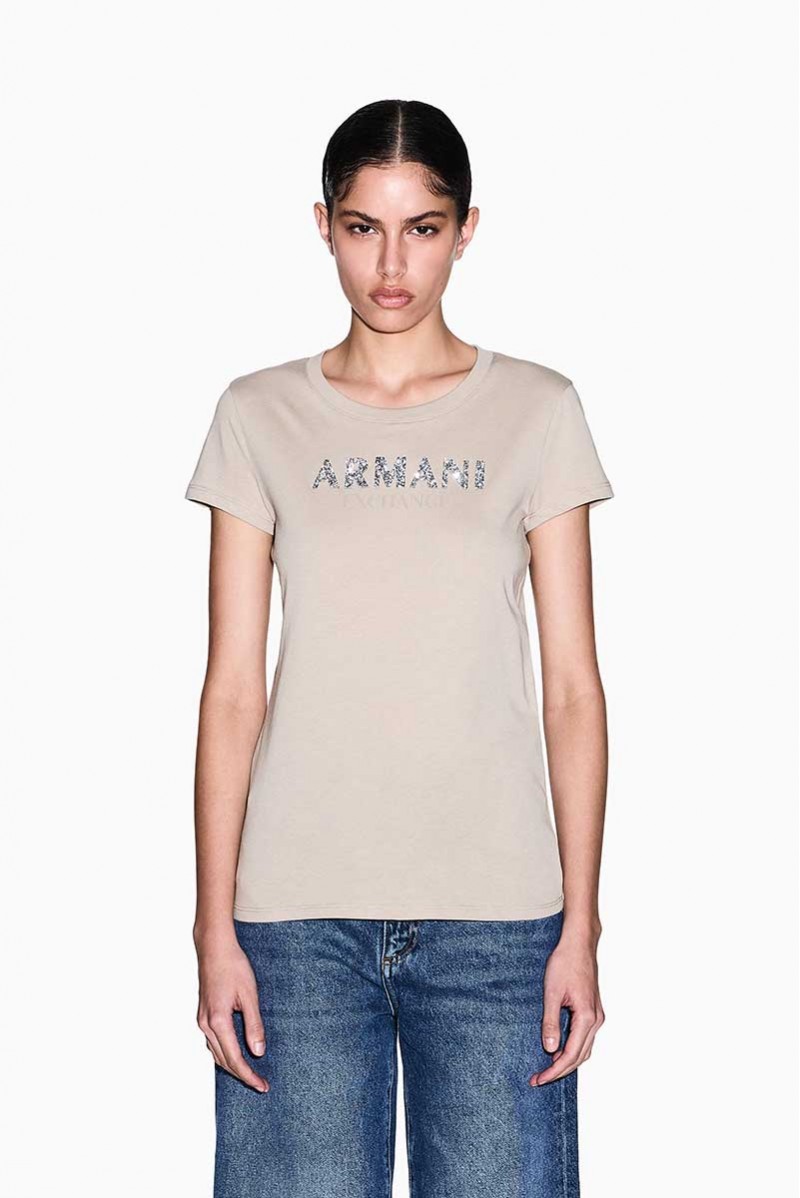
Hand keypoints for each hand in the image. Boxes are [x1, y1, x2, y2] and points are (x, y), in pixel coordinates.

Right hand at [196, 933, 269, 1091]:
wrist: (214, 948)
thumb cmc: (233, 966)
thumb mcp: (250, 994)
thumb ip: (254, 1025)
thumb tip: (258, 1052)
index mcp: (218, 1021)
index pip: (234, 1059)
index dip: (249, 1075)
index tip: (262, 1085)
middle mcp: (206, 1024)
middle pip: (224, 1061)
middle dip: (242, 1075)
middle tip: (260, 1084)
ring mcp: (202, 1021)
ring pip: (216, 1054)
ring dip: (232, 1066)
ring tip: (251, 1073)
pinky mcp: (203, 1016)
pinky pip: (213, 1043)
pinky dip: (225, 1053)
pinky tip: (236, 1054)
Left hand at [529, 927, 604, 1086]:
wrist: (579, 943)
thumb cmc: (565, 963)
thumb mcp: (551, 993)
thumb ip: (551, 1022)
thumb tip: (550, 1050)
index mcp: (587, 1017)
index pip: (571, 1055)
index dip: (554, 1071)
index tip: (539, 1079)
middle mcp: (596, 1020)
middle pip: (580, 1056)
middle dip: (560, 1071)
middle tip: (539, 1078)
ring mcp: (597, 1016)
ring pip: (584, 1049)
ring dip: (567, 1062)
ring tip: (547, 1069)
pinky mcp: (593, 1010)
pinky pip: (585, 1038)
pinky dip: (573, 1049)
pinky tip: (559, 1050)